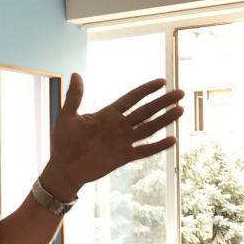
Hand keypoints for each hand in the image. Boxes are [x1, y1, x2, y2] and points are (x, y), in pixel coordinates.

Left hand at [39, 74, 183, 199]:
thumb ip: (74, 97)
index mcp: (107, 114)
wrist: (63, 168)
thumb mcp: (66, 117)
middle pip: (145, 111)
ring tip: (180, 110)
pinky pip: (143, 151)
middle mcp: (119, 126)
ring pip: (148, 128)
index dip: (146, 90)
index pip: (131, 99)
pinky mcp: (123, 157)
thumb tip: (76, 74)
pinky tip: (172, 140)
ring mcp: (122, 142)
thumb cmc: (63, 142)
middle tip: (180, 93)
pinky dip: (157, 146)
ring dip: (164, 120)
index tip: (162, 81)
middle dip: (162, 102)